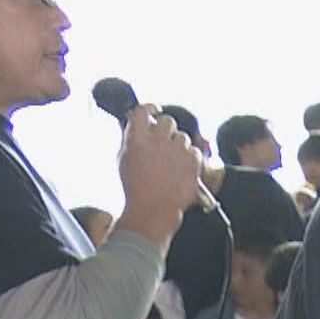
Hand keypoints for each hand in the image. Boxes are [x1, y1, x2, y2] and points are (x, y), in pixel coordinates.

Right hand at [115, 105, 203, 243]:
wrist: (153, 210)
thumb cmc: (136, 189)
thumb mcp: (123, 160)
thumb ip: (131, 140)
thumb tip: (136, 127)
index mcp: (137, 139)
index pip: (143, 111)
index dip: (149, 108)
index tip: (154, 110)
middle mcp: (157, 141)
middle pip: (167, 121)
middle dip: (167, 130)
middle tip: (164, 143)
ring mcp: (177, 150)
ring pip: (183, 137)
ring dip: (179, 146)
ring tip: (172, 164)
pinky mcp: (193, 161)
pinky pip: (196, 150)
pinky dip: (191, 158)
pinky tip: (182, 170)